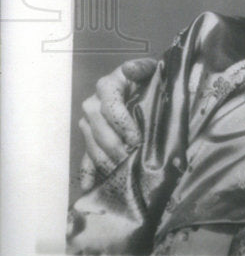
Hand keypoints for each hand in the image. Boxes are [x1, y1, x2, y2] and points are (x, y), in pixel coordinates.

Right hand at [78, 57, 156, 189]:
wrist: (144, 82)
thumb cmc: (149, 77)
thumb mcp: (149, 69)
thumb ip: (141, 68)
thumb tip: (129, 69)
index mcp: (108, 86)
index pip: (110, 107)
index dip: (123, 125)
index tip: (137, 139)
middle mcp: (93, 104)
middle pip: (100, 130)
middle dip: (116, 147)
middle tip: (131, 160)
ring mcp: (88, 122)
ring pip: (92, 145)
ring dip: (105, 161)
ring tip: (120, 173)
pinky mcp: (90, 137)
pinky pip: (84, 156)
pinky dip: (86, 172)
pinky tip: (89, 187)